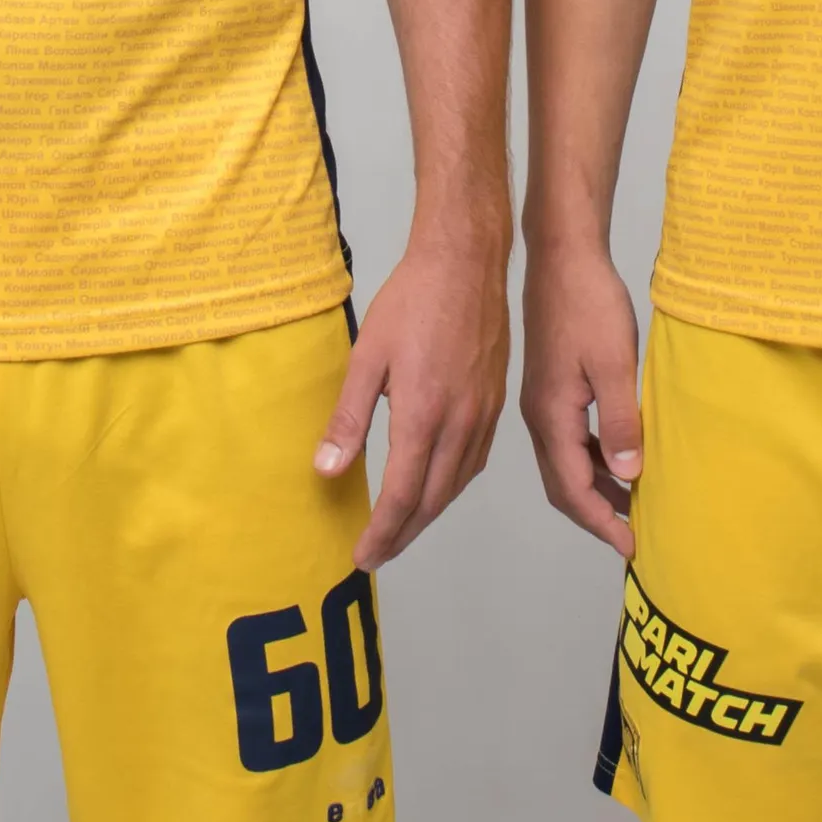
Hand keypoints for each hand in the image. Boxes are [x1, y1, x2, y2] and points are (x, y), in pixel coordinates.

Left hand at [315, 227, 508, 566]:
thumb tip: (327, 470)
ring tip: (400, 531)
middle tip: (376, 556)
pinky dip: (450, 488)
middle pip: (430, 501)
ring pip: (455, 486)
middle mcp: (459, 424)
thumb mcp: (367, 358)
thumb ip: (349, 419)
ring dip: (426, 516)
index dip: (381, 533)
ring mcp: (482, 417)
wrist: (466, 264)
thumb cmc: (412, 301)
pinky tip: (435, 489)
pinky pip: (473, 463)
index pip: (401, 495)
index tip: (362, 556)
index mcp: (423, 415)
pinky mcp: (495, 405)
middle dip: (401, 535)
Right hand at [519, 236, 643, 550]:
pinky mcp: (551, 387)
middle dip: (594, 515)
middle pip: (562, 484)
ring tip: (632, 506)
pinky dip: (591, 460)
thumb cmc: (589, 304)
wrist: (562, 257)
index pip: (573, 487)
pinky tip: (618, 459)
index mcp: (551, 415)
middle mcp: (539, 416)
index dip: (601, 522)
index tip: (629, 547)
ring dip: (595, 488)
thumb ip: (620, 420)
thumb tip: (628, 475)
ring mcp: (542, 402)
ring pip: (565, 463)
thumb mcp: (614, 363)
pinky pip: (568, 439)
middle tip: (630, 538)